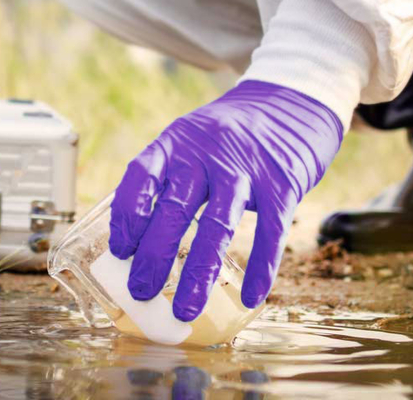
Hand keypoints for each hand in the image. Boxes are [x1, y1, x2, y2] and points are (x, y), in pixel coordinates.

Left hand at [109, 80, 342, 320]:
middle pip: (175, 208)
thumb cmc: (232, 133)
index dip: (126, 215)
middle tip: (140, 290)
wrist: (292, 101)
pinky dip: (260, 268)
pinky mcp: (283, 184)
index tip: (119, 250)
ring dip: (198, 272)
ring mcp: (247, 169)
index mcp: (177, 140)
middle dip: (154, 254)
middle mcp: (208, 152)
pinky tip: (250, 298)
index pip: (141, 176)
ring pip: (218, 226)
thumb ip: (170, 176)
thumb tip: (140, 236)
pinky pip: (270, 233)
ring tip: (184, 309)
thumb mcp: (193, 139)